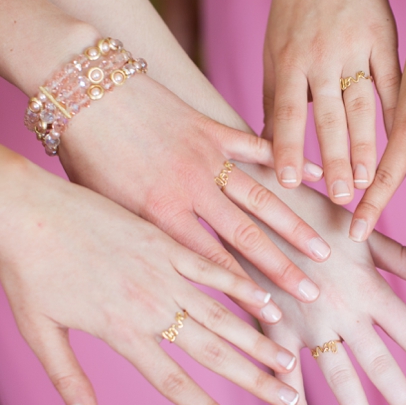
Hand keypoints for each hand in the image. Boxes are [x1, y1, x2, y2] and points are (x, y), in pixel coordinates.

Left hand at [0, 162, 302, 404]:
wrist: (25, 208)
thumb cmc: (25, 271)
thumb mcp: (38, 331)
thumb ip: (67, 378)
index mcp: (121, 331)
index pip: (174, 383)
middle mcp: (150, 305)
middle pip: (212, 351)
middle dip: (254, 379)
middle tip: (288, 398)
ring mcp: (162, 270)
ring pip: (221, 312)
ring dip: (257, 338)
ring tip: (287, 358)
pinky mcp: (164, 240)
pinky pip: (212, 268)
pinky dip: (241, 285)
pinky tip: (266, 300)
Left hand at [58, 73, 331, 312]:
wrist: (79, 87)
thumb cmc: (81, 153)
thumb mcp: (101, 207)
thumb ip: (136, 239)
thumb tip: (159, 276)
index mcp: (159, 214)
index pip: (211, 265)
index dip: (244, 294)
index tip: (275, 317)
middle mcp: (190, 189)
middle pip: (247, 238)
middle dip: (283, 269)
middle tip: (314, 293)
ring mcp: (206, 156)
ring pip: (262, 197)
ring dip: (296, 226)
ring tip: (325, 249)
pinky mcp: (211, 127)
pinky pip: (257, 147)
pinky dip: (287, 162)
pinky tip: (316, 178)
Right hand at [233, 168, 405, 404]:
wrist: (248, 197)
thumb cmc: (309, 206)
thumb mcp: (358, 228)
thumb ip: (400, 256)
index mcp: (369, 287)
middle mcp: (343, 311)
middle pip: (382, 366)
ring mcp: (307, 322)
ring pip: (338, 377)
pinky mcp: (273, 324)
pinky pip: (285, 370)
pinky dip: (293, 403)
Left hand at [263, 0, 399, 200]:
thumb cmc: (294, 7)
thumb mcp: (274, 47)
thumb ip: (273, 96)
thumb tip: (265, 145)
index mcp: (288, 60)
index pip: (284, 113)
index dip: (287, 148)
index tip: (290, 183)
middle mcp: (320, 56)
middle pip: (327, 117)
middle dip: (334, 160)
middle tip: (341, 198)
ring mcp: (354, 48)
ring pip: (361, 104)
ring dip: (367, 146)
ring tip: (370, 182)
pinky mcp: (384, 39)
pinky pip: (392, 82)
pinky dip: (397, 113)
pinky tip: (403, 142)